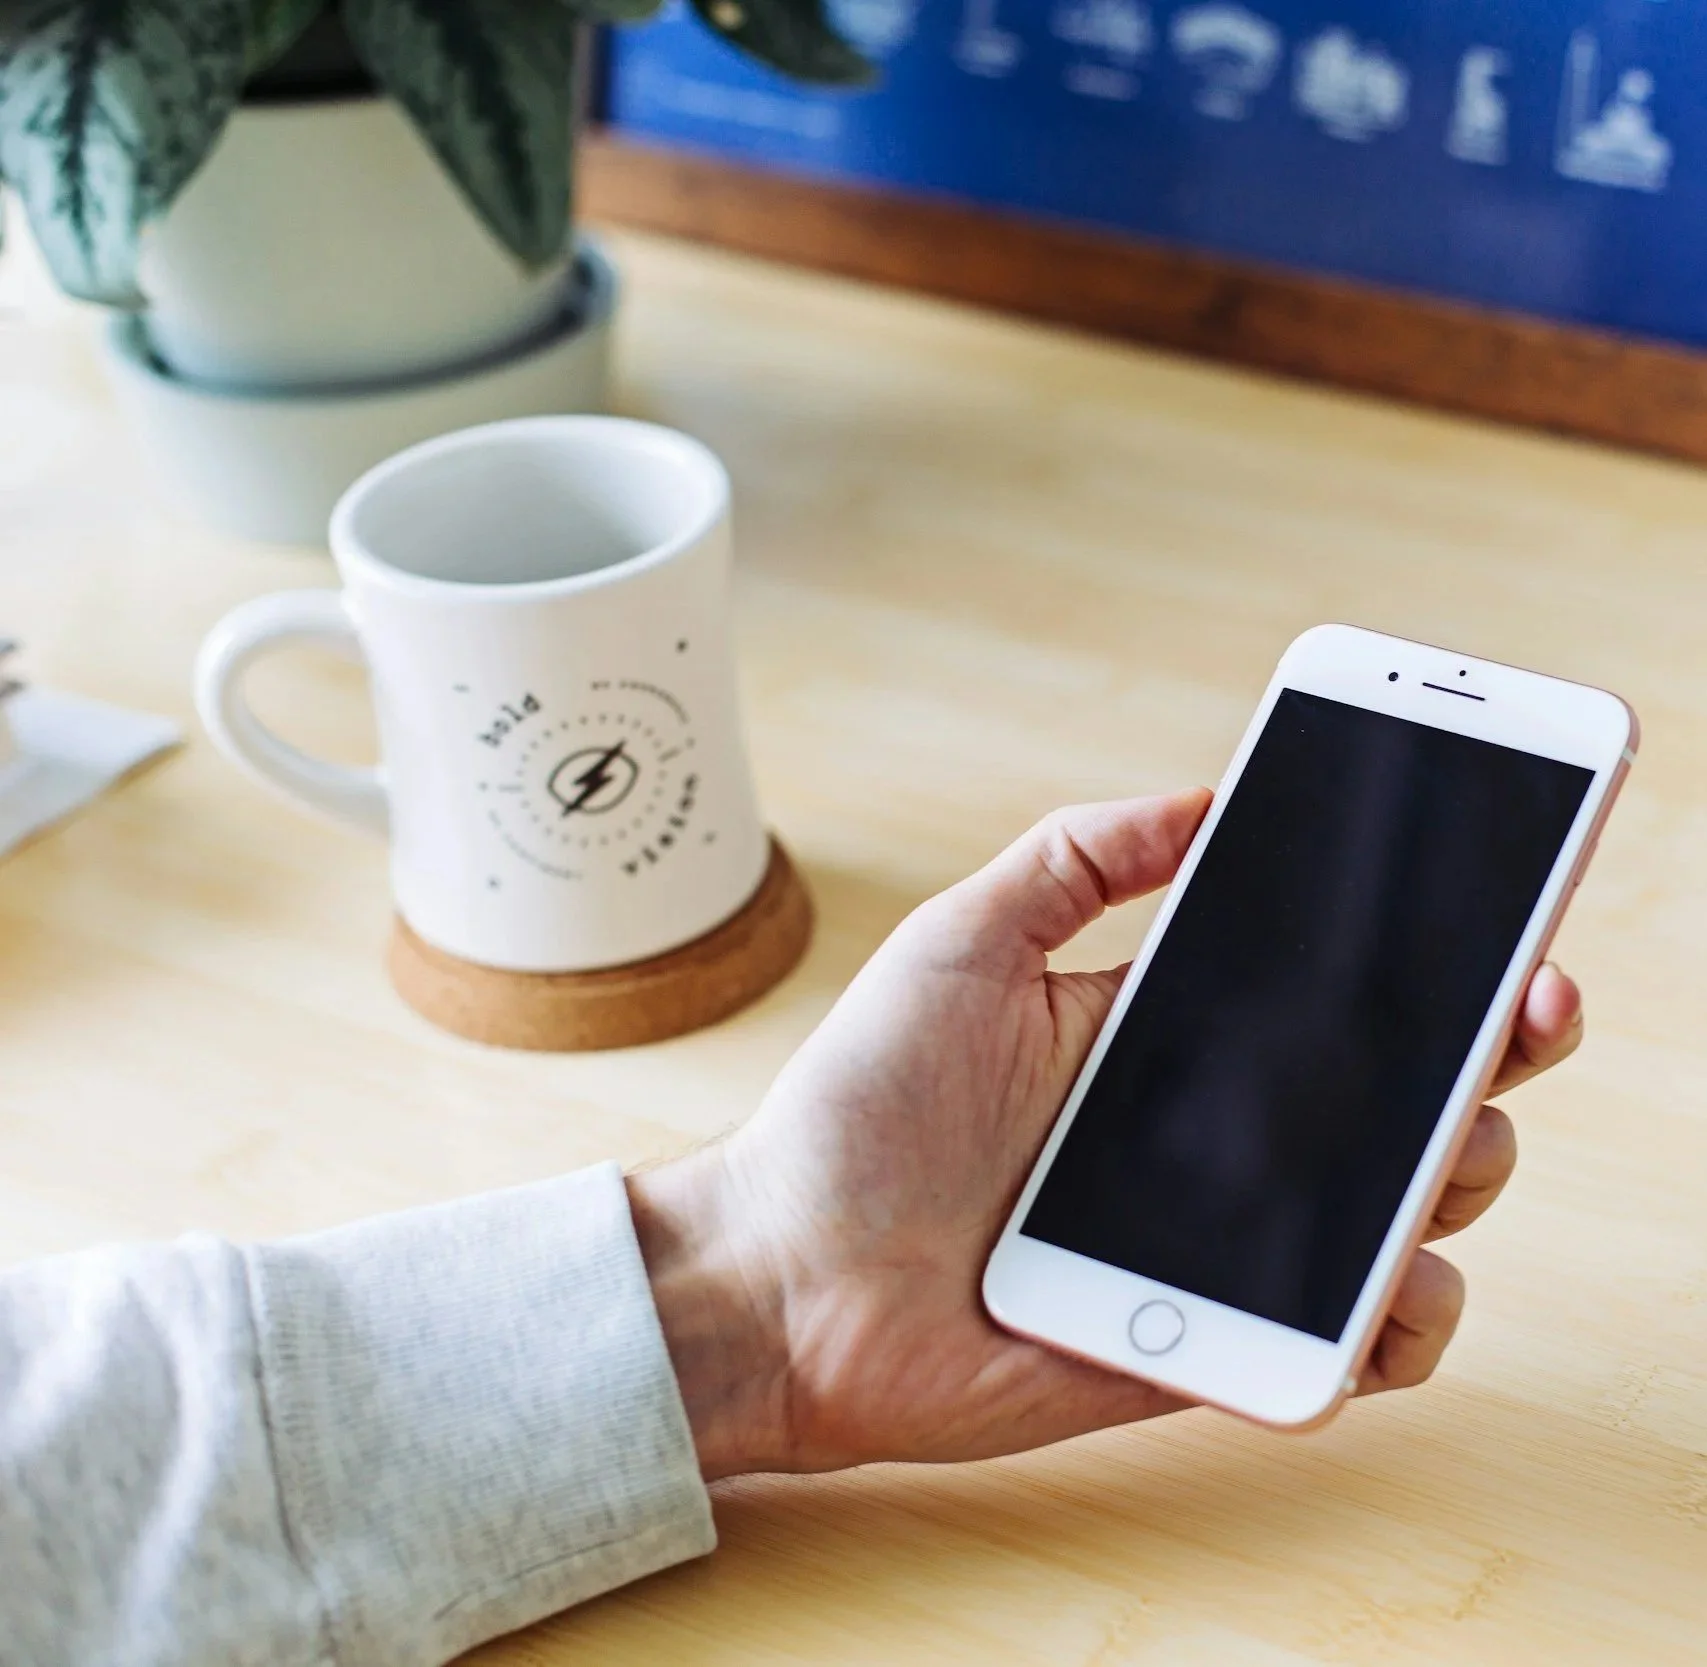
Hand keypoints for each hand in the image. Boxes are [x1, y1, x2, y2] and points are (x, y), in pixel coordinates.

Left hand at [628, 791, 1584, 1479]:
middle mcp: (1211, 1134)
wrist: (785, 1281)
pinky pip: (1342, 1344)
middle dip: (1484, 1057)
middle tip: (1515, 1020)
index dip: (1425, 958)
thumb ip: (1071, 860)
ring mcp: (1216, 1244)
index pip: (1323, 988)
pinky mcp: (1208, 1344)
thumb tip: (1202, 795)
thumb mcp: (957, 947)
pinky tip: (1383, 1293)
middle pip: (1395, 1094)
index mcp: (1163, 1034)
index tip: (1501, 920)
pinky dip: (1392, 1326)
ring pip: (1399, 1215)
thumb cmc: (856, 1112)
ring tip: (1438, 1154)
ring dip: (1451, 1179)